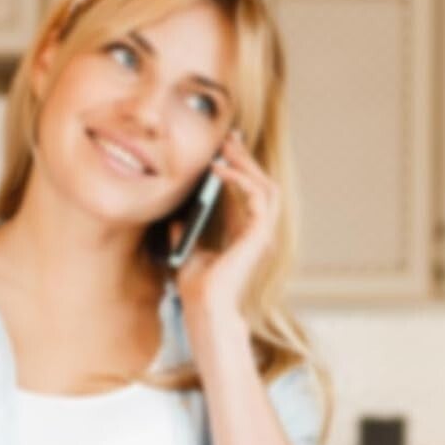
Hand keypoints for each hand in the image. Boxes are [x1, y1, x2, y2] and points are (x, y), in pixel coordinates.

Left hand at [173, 130, 278, 329]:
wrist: (204, 306)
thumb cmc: (197, 288)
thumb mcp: (188, 249)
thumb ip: (187, 231)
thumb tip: (177, 214)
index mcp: (245, 237)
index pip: (248, 194)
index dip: (239, 168)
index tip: (224, 147)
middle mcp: (259, 234)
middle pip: (262, 185)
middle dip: (246, 159)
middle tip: (228, 137)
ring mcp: (262, 235)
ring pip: (266, 186)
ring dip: (247, 164)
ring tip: (226, 147)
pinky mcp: (260, 236)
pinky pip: (258, 196)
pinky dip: (241, 178)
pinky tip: (221, 168)